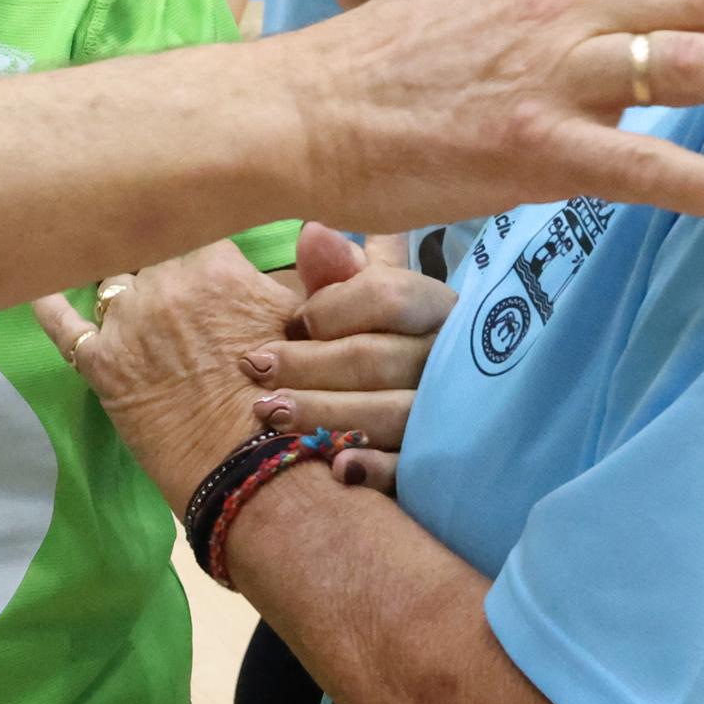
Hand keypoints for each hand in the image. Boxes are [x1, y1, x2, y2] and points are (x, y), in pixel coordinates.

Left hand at [33, 243, 302, 506]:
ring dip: (122, 288)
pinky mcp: (98, 362)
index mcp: (216, 265)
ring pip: (113, 282)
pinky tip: (38, 284)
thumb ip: (300, 270)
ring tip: (122, 292)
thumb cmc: (293, 396)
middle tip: (172, 291)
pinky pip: (62, 323)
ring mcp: (126, 321)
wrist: (253, 468)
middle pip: (151, 254)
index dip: (197, 246)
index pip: (195, 231)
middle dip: (162, 266)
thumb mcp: (306, 320)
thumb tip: (305, 233)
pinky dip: (49, 304)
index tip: (198, 255)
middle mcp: (165, 283)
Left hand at [229, 223, 454, 494]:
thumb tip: (312, 233)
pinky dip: (375, 468)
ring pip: (391, 414)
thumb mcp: (365, 305)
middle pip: (378, 358)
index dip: (333, 308)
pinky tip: (337, 469)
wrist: (425, 411)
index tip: (292, 319)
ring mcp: (447, 415)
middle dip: (309, 364)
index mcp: (435, 309)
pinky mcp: (438, 464)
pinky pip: (411, 470)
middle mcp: (449, 359)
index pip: (389, 296)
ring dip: (327, 414)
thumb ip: (338, 274)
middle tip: (254, 368)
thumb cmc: (381, 344)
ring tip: (270, 416)